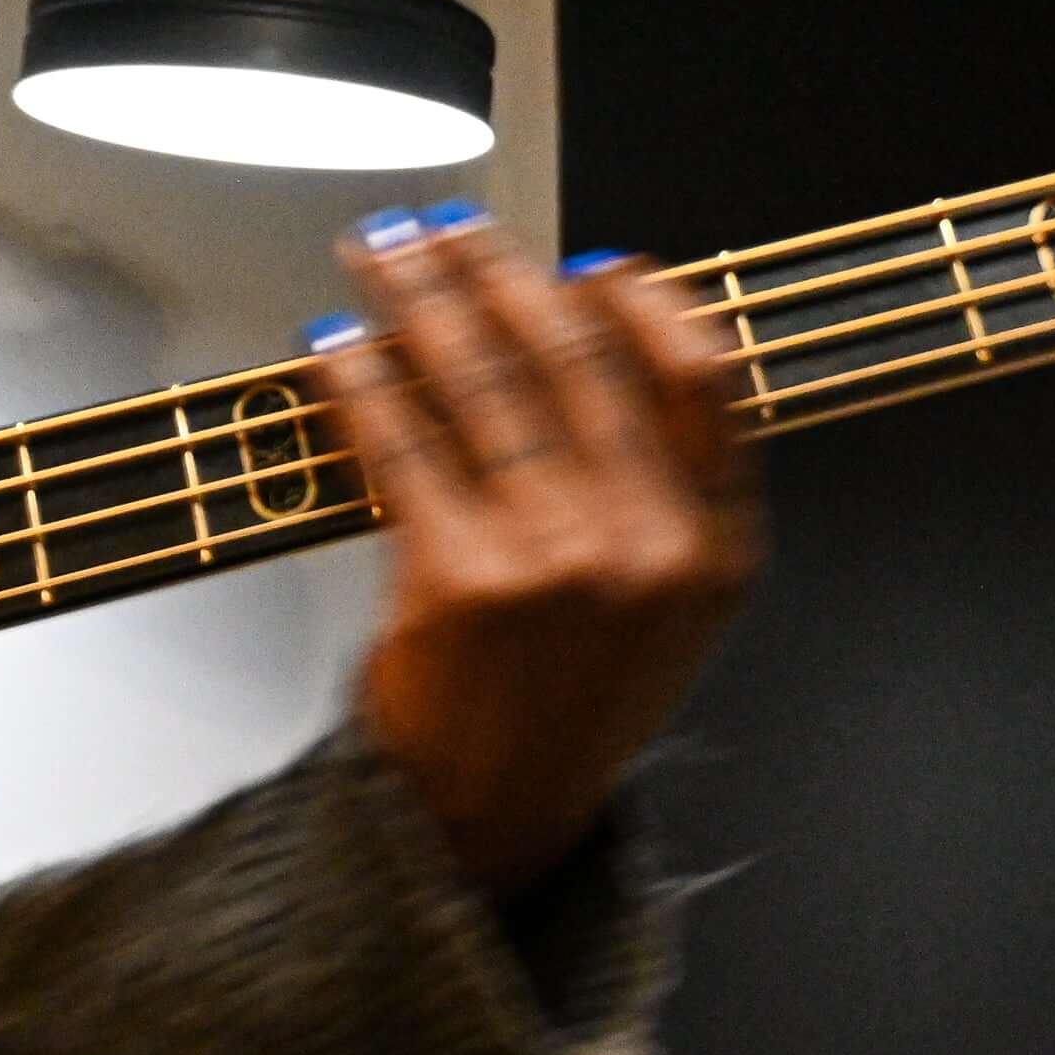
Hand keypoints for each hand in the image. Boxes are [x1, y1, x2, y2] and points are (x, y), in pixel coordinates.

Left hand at [311, 206, 760, 897]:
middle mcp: (648, 547)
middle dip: (497, 273)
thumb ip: (648, 487)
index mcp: (716, 548)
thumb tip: (571, 332)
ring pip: (482, 382)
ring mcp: (556, 561)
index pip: (702, 380)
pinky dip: (362, 377)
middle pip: (574, 359)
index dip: (639, 302)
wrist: (492, 825)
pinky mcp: (459, 579)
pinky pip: (403, 440)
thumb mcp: (658, 608)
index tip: (585, 263)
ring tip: (381, 256)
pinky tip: (338, 345)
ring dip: (420, 299)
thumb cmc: (562, 705)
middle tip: (444, 229)